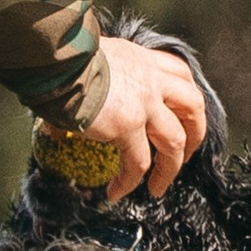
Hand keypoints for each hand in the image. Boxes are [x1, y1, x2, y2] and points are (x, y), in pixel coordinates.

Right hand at [70, 39, 209, 205]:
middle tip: (187, 152)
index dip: (185, 97)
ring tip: (157, 187)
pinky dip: (130, 181)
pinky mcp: (128, 125)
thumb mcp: (91, 58)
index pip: (179, 74)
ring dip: (171, 168)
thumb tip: (72, 101)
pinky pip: (138, 162)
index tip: (182, 115)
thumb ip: (95, 79)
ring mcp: (144, 103)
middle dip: (196, 132)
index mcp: (141, 60)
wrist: (55, 61)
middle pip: (193, 106)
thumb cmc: (61, 59)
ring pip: (175, 141)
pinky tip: (115, 191)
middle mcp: (150, 79)